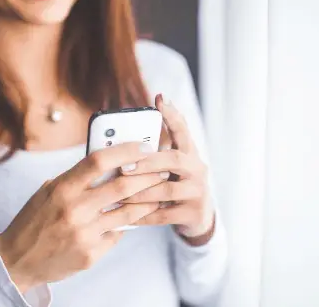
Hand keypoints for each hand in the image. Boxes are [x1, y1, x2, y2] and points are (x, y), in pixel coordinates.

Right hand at [0, 142, 164, 292]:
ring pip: (128, 213)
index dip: (125, 150)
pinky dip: (124, 225)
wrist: (17, 261)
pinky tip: (130, 220)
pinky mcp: (91, 254)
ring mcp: (84, 234)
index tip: (143, 146)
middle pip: (122, 186)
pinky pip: (117, 234)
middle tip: (162, 170)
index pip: (99, 161)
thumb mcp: (47, 192)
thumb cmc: (34, 221)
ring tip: (157, 193)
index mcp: (62, 188)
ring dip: (147, 201)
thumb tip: (108, 162)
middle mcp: (74, 210)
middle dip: (148, 176)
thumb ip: (75, 179)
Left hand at [120, 94, 215, 246]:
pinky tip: (127, 217)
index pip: (182, 130)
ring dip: (141, 192)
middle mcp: (197, 169)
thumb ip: (154, 153)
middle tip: (124, 167)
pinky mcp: (194, 213)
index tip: (160, 99)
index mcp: (189, 154)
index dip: (172, 115)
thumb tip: (122, 138)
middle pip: (175, 159)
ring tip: (119, 194)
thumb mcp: (170, 168)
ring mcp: (198, 192)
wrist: (198, 219)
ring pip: (167, 189)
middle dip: (148, 162)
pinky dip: (144, 216)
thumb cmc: (175, 187)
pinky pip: (164, 215)